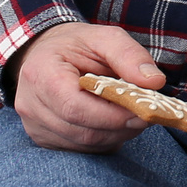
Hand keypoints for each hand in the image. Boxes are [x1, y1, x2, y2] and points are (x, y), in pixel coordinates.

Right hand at [10, 22, 169, 151]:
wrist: (46, 55)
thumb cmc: (76, 45)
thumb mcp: (104, 37)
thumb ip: (130, 55)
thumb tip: (154, 82)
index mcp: (40, 74)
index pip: (74, 107)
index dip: (111, 115)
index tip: (141, 112)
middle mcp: (31, 105)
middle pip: (81, 130)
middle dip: (119, 127)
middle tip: (146, 115)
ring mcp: (35, 126)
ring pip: (84, 144)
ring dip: (115, 135)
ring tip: (131, 115)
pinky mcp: (45, 140)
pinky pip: (81, 149)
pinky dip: (104, 140)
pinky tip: (113, 123)